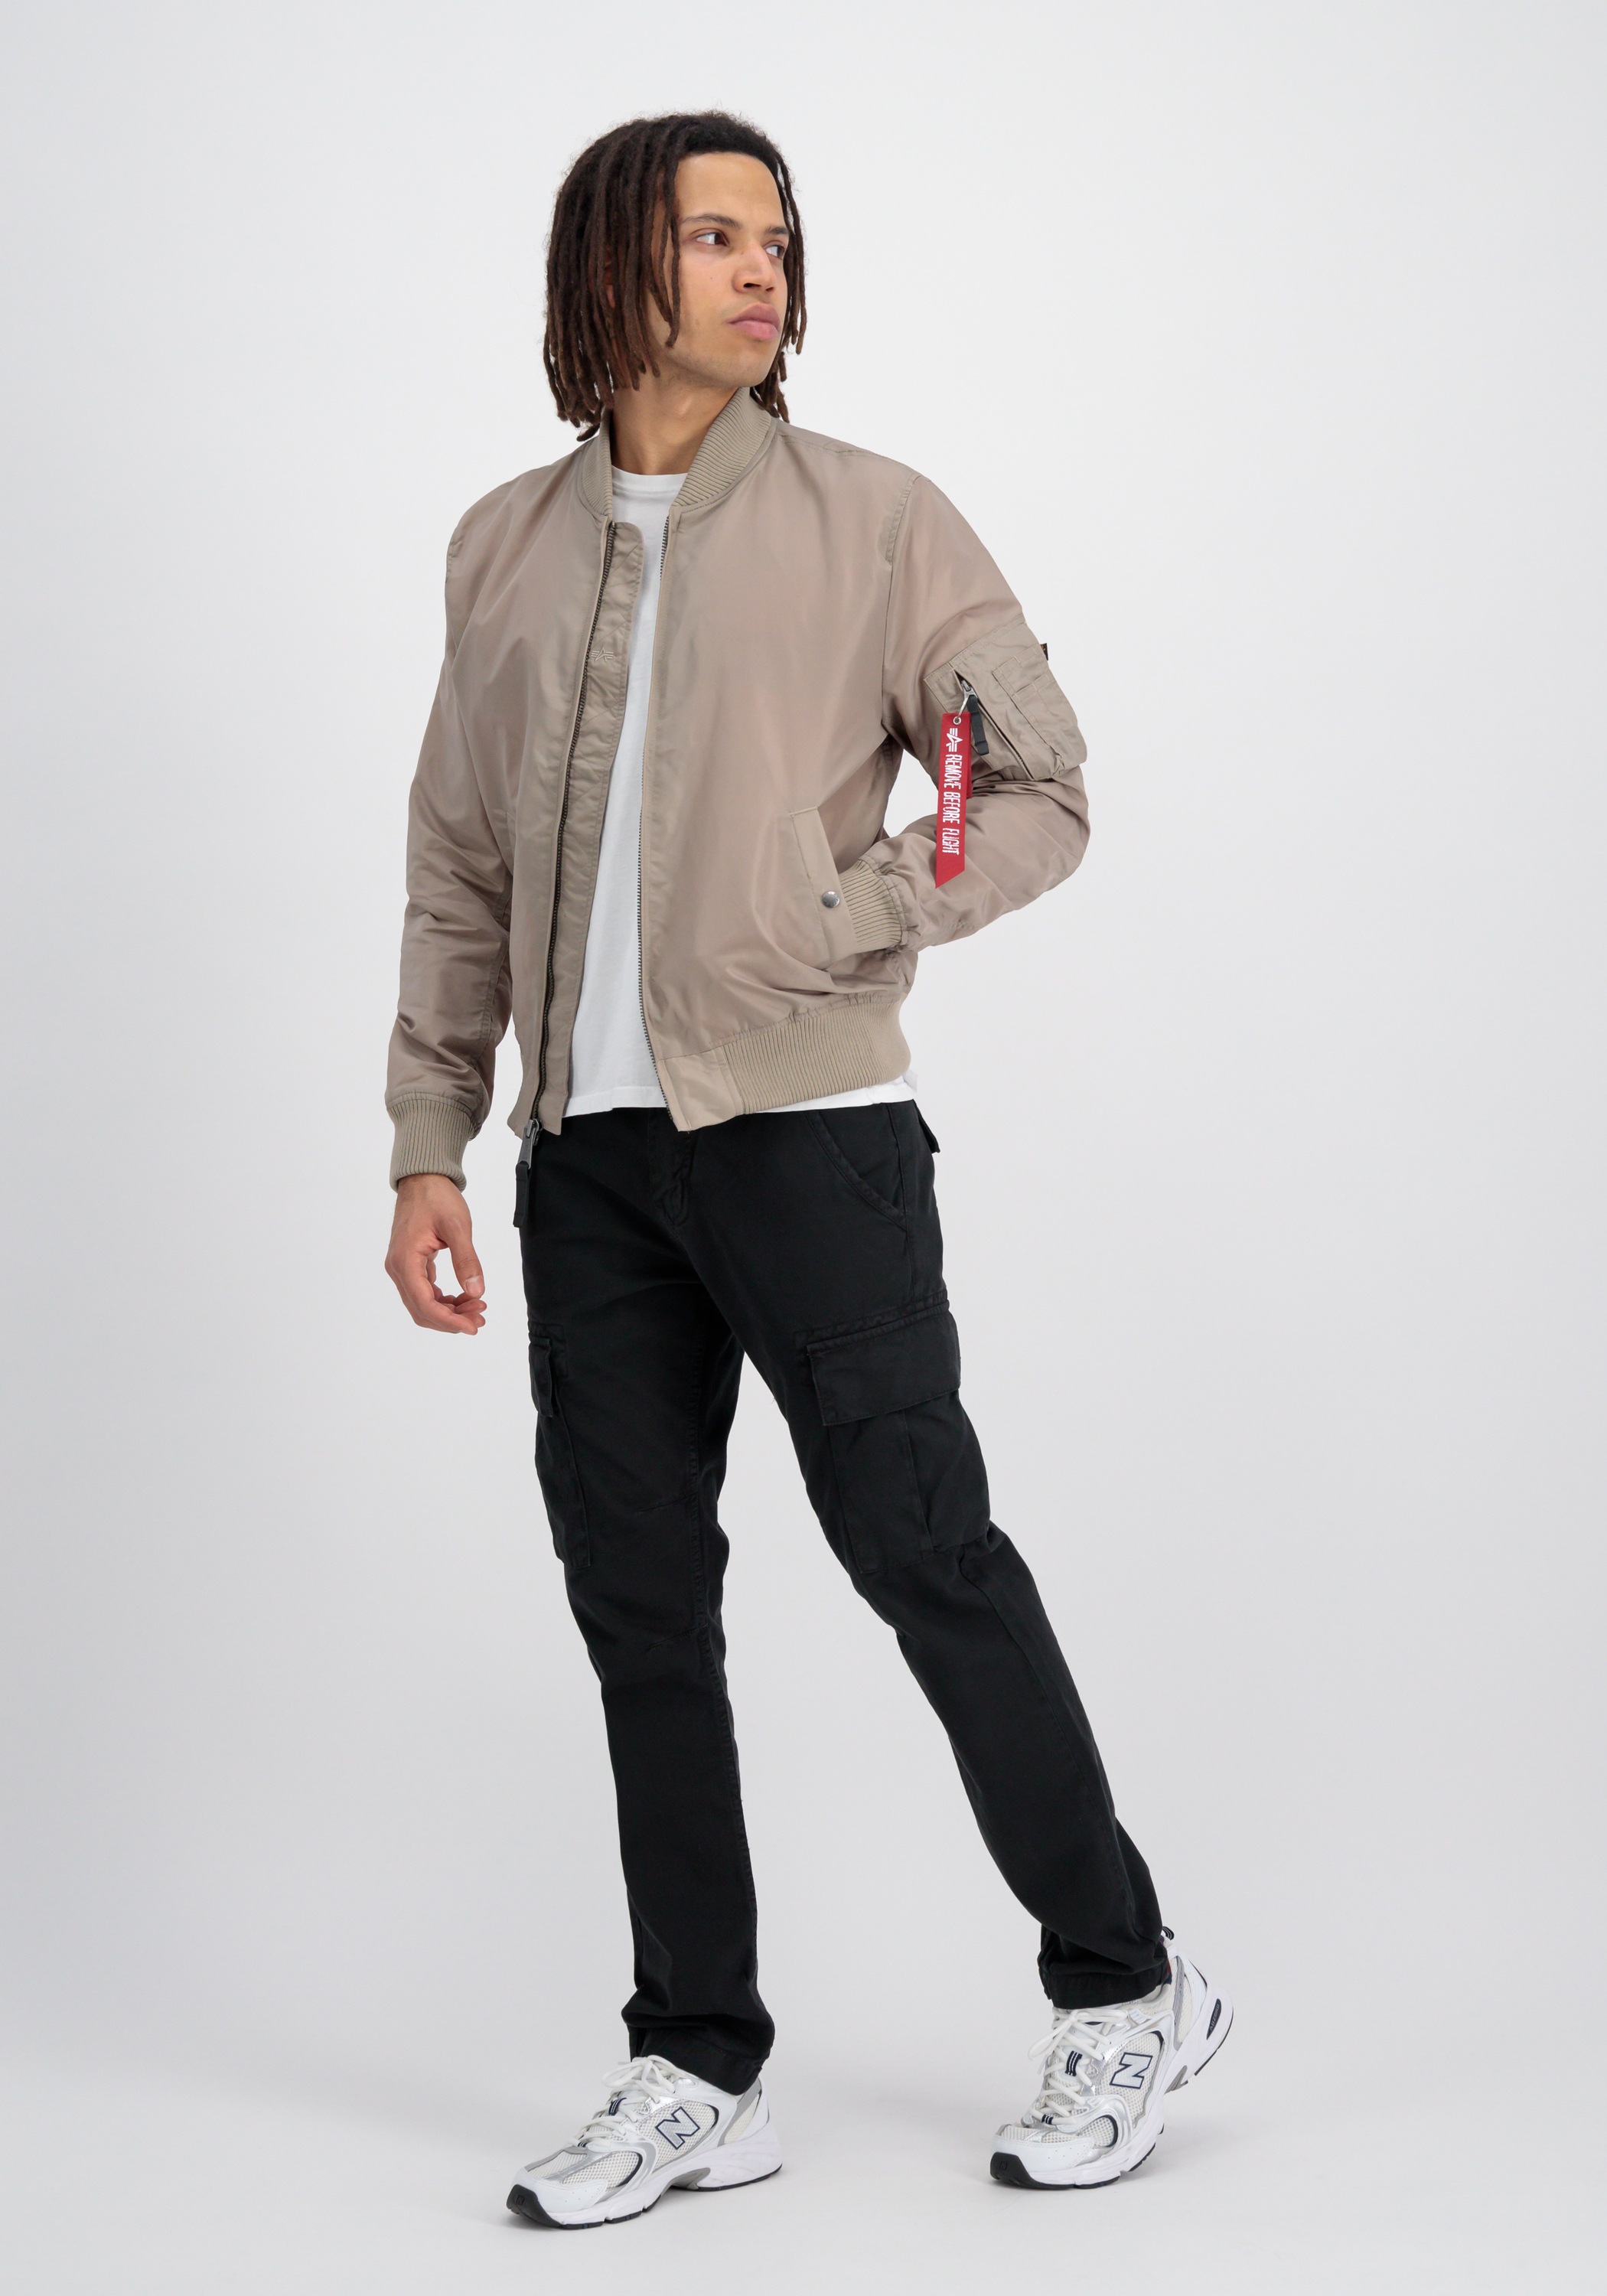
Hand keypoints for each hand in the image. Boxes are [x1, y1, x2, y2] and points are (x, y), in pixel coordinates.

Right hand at [385, 1174, 486, 1333]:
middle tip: (481, 1319)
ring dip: (449, 1311)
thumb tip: (477, 1292)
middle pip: (421, 1310)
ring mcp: (401, 1267)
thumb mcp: (458, 1226)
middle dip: (451, 1320)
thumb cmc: (437, 1197)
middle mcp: (398, 1268)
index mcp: (405, 1261)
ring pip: (422, 1303)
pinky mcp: (410, 1264)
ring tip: (477, 1308)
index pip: (424, 1304)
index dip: (449, 1321)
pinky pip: (424, 1291)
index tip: (473, 1327)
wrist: (423, 1178)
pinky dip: (443, 1299)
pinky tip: (464, 1297)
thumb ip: (466, 1260)